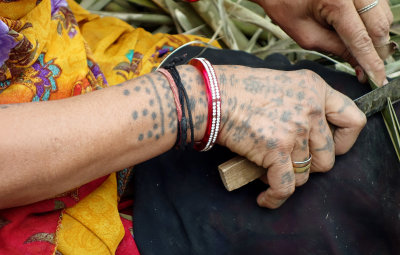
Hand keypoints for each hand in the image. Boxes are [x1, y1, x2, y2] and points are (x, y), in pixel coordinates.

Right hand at [215, 66, 365, 207]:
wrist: (213, 95)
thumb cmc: (240, 88)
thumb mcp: (283, 83)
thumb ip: (303, 103)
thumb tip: (309, 134)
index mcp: (315, 90)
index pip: (354, 121)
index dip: (345, 142)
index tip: (330, 148)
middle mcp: (311, 110)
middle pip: (327, 157)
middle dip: (309, 165)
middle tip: (289, 161)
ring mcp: (295, 131)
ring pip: (304, 174)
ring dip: (288, 177)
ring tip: (269, 170)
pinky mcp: (276, 151)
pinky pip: (285, 186)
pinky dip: (275, 197)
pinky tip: (266, 198)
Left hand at [254, 0, 392, 85]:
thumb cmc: (286, 7)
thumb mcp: (307, 35)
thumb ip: (336, 50)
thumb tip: (359, 66)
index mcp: (337, 2)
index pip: (361, 39)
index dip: (371, 62)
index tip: (378, 80)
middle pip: (380, 27)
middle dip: (377, 51)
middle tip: (368, 69)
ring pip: (384, 17)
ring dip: (377, 37)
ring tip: (362, 50)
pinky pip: (379, 7)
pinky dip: (374, 23)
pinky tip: (361, 32)